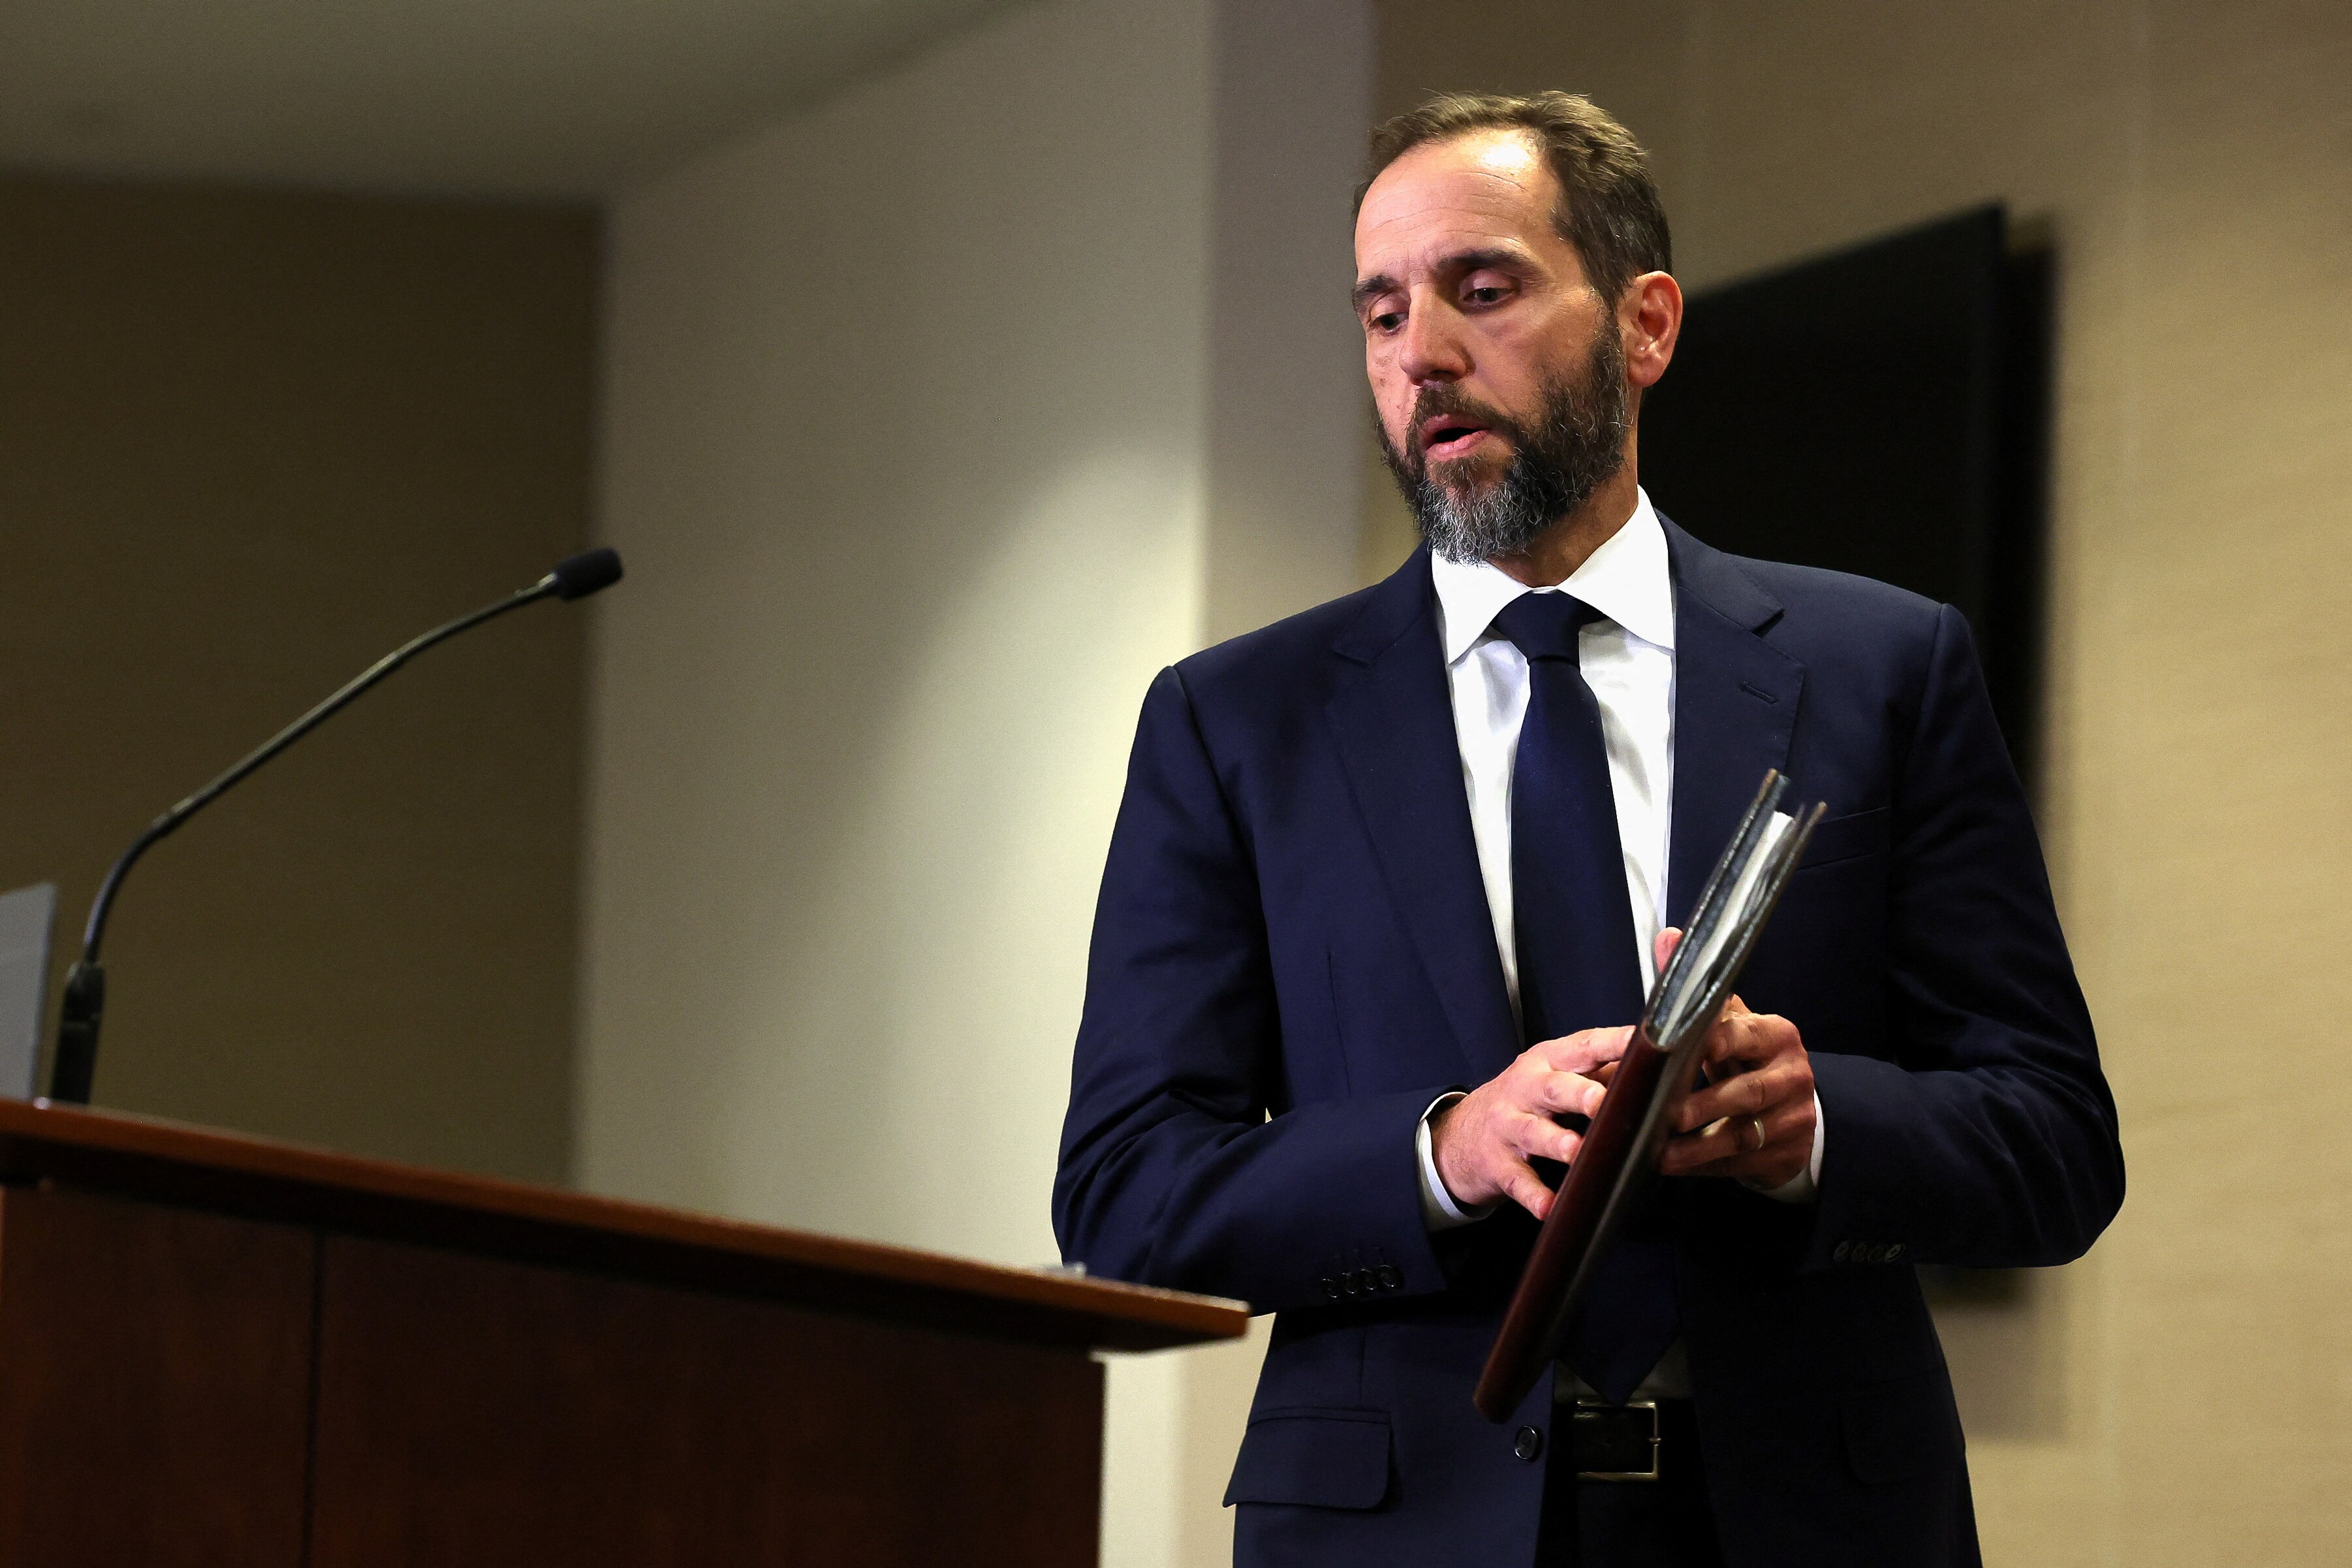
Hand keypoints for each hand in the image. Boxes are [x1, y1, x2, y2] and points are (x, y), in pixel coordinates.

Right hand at [1429, 1028, 1628, 1219]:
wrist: (1460, 1135)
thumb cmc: (1524, 1102)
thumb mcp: (1554, 1078)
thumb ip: (1598, 1073)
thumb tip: (1655, 1069)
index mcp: (1547, 1062)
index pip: (1583, 1047)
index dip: (1612, 1044)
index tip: (1640, 1041)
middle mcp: (1525, 1089)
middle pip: (1554, 1088)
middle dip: (1580, 1094)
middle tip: (1603, 1101)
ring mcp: (1508, 1127)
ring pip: (1534, 1133)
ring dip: (1556, 1142)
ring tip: (1576, 1151)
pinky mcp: (1498, 1164)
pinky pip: (1517, 1181)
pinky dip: (1533, 1194)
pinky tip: (1549, 1206)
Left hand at [1652, 927, 1816, 1186]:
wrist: (1794, 1108)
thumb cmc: (1748, 1058)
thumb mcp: (1731, 1021)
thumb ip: (1698, 986)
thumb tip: (1669, 936)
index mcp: (1776, 1035)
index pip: (1744, 1036)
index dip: (1716, 1043)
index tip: (1687, 1049)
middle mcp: (1792, 1074)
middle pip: (1747, 1092)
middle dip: (1706, 1104)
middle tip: (1667, 1114)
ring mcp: (1793, 1117)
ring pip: (1744, 1134)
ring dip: (1700, 1146)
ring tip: (1662, 1151)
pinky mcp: (1784, 1152)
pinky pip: (1740, 1162)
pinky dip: (1705, 1165)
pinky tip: (1674, 1165)